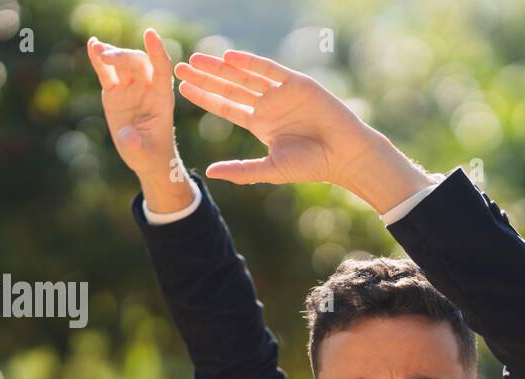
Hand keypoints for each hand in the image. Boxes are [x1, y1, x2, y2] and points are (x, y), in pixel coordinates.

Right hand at [87, 29, 191, 208]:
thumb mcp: (145, 153)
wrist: (147, 159)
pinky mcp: (115, 92)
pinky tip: (92, 45)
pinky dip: (99, 60)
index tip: (150, 34)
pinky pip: (107, 73)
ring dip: (111, 54)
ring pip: (122, 64)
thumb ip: (137, 144)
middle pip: (138, 63)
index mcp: (162, 99)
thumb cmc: (152, 155)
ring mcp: (130, 89)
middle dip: (123, 57)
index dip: (157, 51)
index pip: (162, 69)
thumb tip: (128, 138)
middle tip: (107, 57)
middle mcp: (147, 89)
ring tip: (97, 48)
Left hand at [171, 50, 433, 212]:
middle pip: (230, 87)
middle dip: (206, 78)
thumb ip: (241, 170)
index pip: (226, 107)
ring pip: (245, 76)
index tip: (182, 89)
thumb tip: (208, 173)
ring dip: (221, 68)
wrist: (344, 155)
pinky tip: (230, 58)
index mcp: (260, 123)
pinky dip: (251, 63)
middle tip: (180, 68)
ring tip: (198, 60)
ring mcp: (281, 92)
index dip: (205, 97)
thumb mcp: (271, 169)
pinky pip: (269, 70)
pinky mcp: (297, 83)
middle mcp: (268, 105)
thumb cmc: (312, 165)